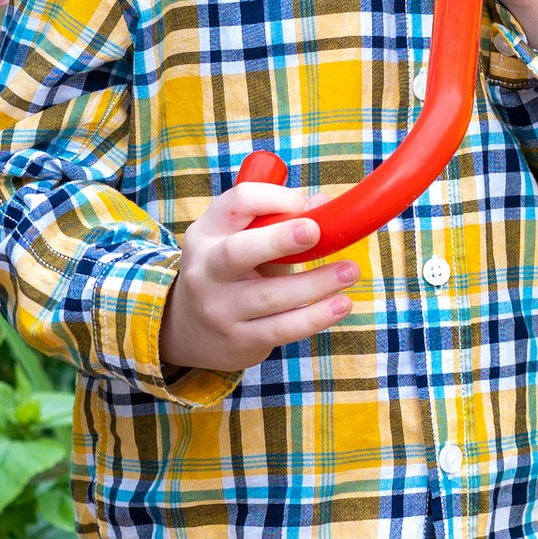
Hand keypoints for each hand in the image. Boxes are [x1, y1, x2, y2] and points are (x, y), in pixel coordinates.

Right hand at [159, 179, 356, 378]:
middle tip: (315, 230)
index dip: (273, 198)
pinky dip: (315, 317)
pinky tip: (341, 305)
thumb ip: (279, 225)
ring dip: (315, 283)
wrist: (188, 330)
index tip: (304, 203)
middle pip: (239, 251)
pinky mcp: (239, 340)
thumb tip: (326, 205)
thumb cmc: (229, 273)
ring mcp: (220, 309)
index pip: (236, 203)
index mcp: (207, 233)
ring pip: (270, 296)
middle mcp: (206, 271)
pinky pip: (282, 329)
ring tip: (350, 271)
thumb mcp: (240, 242)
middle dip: (279, 239)